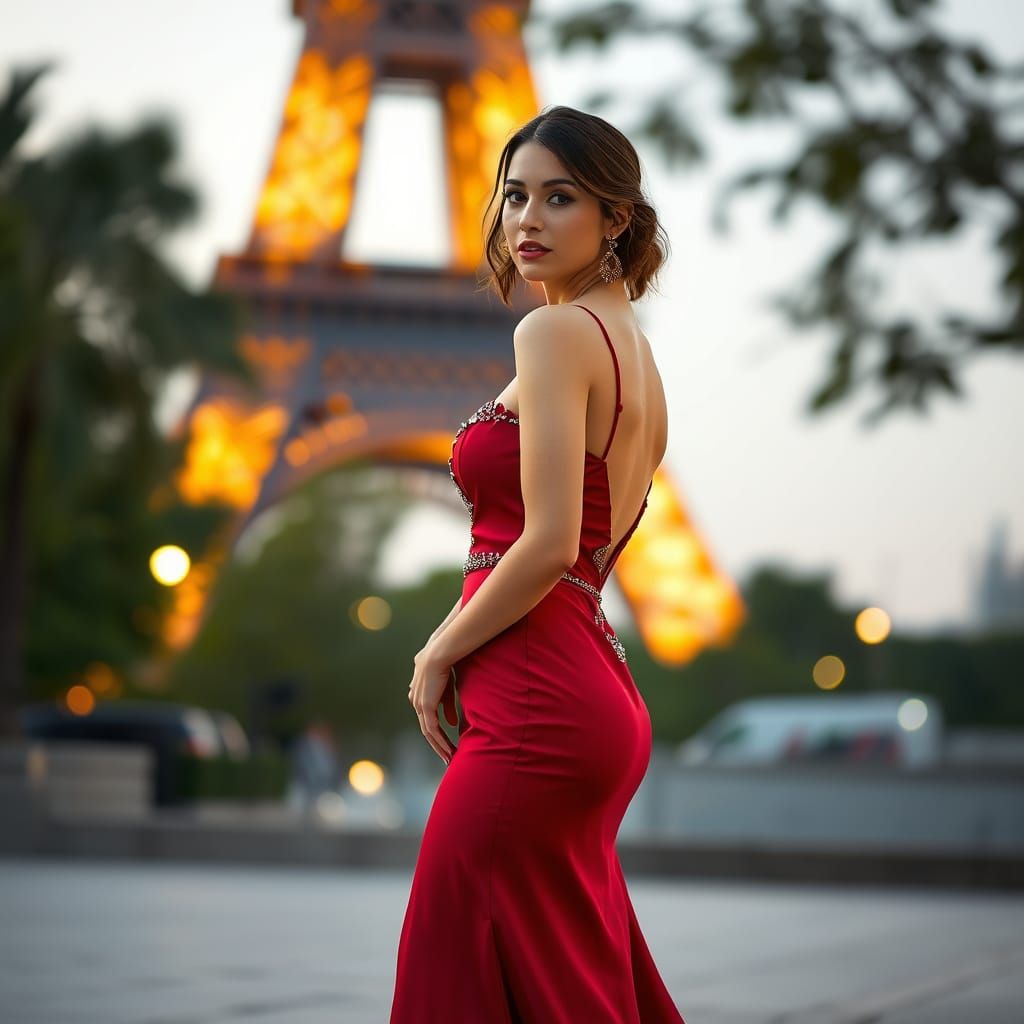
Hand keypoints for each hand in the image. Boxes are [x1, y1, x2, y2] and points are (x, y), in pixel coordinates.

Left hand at [407, 640, 457, 764]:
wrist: (440, 652)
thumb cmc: (445, 664)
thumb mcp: (447, 689)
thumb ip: (447, 707)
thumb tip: (452, 724)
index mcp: (418, 694)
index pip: (427, 718)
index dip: (436, 732)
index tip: (445, 743)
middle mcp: (416, 701)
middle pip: (426, 729)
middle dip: (437, 744)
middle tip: (447, 757)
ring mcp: (419, 705)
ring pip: (429, 732)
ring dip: (440, 746)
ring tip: (450, 758)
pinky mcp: (426, 706)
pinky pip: (433, 729)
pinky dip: (441, 741)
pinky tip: (449, 750)